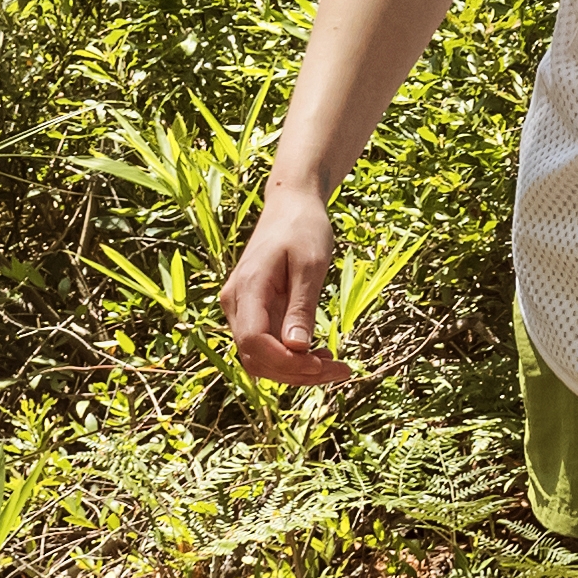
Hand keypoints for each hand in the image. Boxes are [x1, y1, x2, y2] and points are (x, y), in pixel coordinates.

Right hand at [222, 182, 351, 389]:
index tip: (323, 363)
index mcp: (247, 289)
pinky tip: (320, 355)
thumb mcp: (311, 265)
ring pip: (260, 358)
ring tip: (336, 366)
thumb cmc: (303, 227)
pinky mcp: (253, 312)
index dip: (286, 363)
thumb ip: (302, 306)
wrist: (291, 204)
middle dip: (296, 373)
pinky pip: (267, 346)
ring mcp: (242, 309)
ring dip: (295, 370)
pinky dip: (292, 358)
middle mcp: (236, 303)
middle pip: (256, 358)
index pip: (254, 342)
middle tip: (342, 370)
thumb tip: (298, 349)